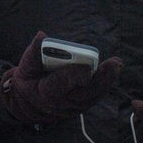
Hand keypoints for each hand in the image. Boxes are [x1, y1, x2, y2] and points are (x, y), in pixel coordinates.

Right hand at [0, 31, 121, 124]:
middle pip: (84, 92)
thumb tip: (41, 35)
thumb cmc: (28, 81)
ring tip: (116, 65)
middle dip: (99, 78)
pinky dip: (104, 84)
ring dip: (106, 81)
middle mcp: (62, 103)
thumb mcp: (25, 68)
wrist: (29, 104)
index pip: (61, 84)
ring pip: (93, 96)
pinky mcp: (82, 105)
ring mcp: (74, 107)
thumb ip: (34, 53)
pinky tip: (112, 71)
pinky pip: (95, 96)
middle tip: (112, 64)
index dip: (73, 76)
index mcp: (45, 93)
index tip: (85, 66)